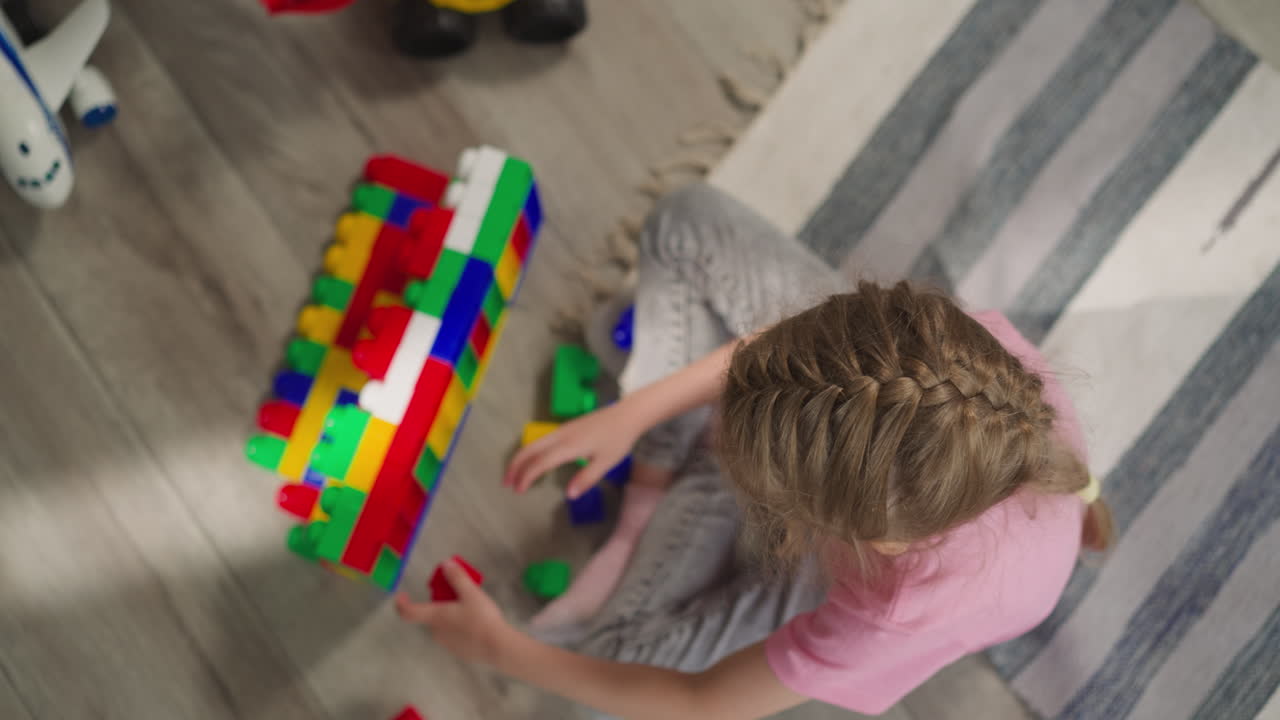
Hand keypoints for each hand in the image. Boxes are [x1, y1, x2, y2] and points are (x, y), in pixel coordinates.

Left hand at [395, 560, 513, 666]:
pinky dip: (461, 628)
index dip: (401, 603)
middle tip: (460, 594)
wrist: (497, 647)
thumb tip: (446, 564)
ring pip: (444, 625)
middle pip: (432, 614)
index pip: (408, 612)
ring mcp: (447, 644)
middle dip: (442, 603)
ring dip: (452, 615)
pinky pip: (455, 636)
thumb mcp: (471, 593)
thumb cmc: (481, 618)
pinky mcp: (459, 652)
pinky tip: (478, 624)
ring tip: (473, 609)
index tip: (401, 595)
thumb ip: (457, 578)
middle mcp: (437, 632)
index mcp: (436, 616)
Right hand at [504, 402, 640, 497]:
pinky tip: (533, 461)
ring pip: (533, 443)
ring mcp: (562, 430)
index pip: (540, 463)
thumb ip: (586, 478)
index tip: (518, 491)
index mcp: (568, 446)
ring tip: (515, 474)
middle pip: (529, 449)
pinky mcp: (566, 428)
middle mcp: (560, 436)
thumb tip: (568, 495)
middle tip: (506, 483)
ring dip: (521, 458)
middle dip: (515, 466)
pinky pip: (541, 440)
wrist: (627, 414)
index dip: (526, 477)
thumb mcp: (606, 463)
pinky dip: (530, 452)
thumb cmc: (618, 439)